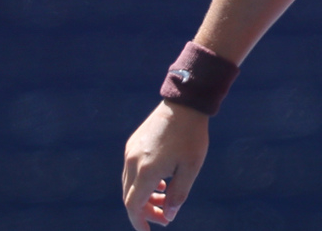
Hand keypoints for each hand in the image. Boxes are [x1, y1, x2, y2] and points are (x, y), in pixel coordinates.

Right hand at [122, 101, 209, 228]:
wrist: (185, 103)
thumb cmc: (192, 136)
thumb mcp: (191, 168)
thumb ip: (178, 195)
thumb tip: (168, 216)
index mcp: (146, 171)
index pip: (134, 206)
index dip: (139, 222)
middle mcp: (132, 162)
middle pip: (130, 197)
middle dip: (145, 211)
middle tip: (165, 217)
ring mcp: (130, 152)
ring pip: (129, 184)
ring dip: (144, 197)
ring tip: (164, 199)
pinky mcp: (133, 143)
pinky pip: (131, 170)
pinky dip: (142, 182)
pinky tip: (161, 182)